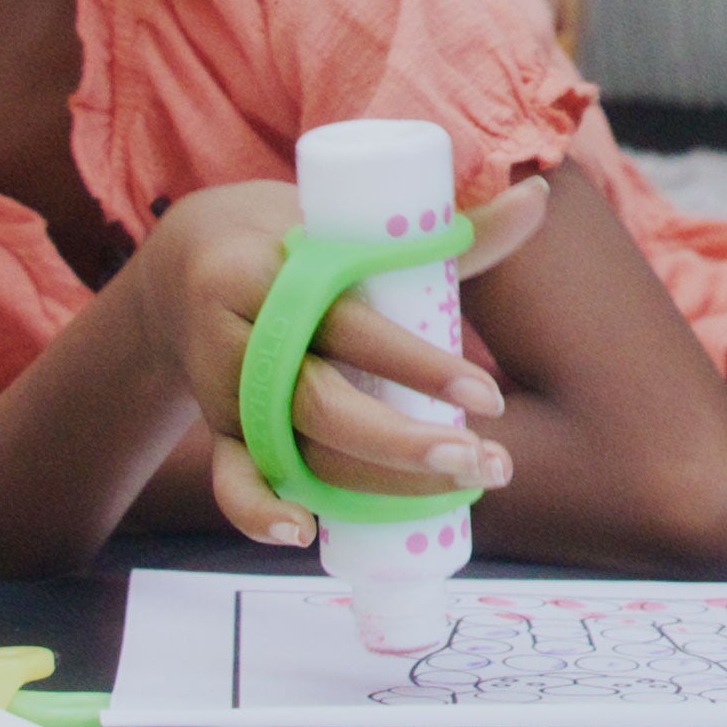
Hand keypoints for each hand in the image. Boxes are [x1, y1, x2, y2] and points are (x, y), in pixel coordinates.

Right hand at [130, 171, 548, 548]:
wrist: (187, 259)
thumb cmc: (292, 240)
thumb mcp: (349, 229)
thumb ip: (443, 230)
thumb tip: (539, 195)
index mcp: (273, 272)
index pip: (349, 325)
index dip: (417, 366)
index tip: (487, 397)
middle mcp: (243, 334)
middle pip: (320, 401)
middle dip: (404, 444)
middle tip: (485, 462)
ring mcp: (227, 388)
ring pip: (295, 449)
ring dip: (375, 485)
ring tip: (457, 494)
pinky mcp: (220, 427)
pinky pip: (230, 480)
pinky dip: (256, 512)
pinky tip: (303, 532)